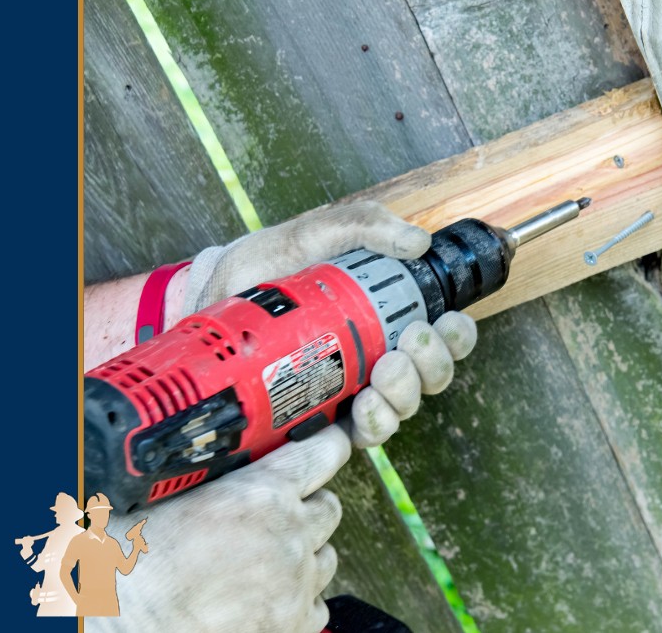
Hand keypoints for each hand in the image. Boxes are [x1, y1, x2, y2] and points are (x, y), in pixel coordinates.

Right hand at [86, 426, 350, 632]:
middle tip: (278, 512)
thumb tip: (183, 445)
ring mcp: (295, 585)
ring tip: (267, 559)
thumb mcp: (152, 500)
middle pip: (329, 507)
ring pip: (327, 558)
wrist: (119, 629)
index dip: (327, 443)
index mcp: (258, 495)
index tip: (326, 440)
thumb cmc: (126, 573)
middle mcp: (287, 537)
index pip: (323, 451)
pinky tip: (268, 597)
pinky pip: (318, 605)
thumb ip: (186, 470)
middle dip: (308, 506)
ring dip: (305, 553)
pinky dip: (301, 600)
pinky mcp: (293, 626)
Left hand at [182, 200, 477, 447]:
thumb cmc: (261, 271)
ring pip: (407, 405)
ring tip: (384, 371)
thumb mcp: (310, 236)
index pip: (439, 332)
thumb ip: (361, 226)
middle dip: (433, 362)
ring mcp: (354, 391)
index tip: (444, 321)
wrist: (206, 305)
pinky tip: (365, 406)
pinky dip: (377, 422)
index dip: (456, 334)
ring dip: (407, 390)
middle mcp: (376, 357)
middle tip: (409, 341)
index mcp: (383, 316)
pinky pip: (369, 434)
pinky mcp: (327, 421)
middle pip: (433, 374)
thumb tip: (417, 241)